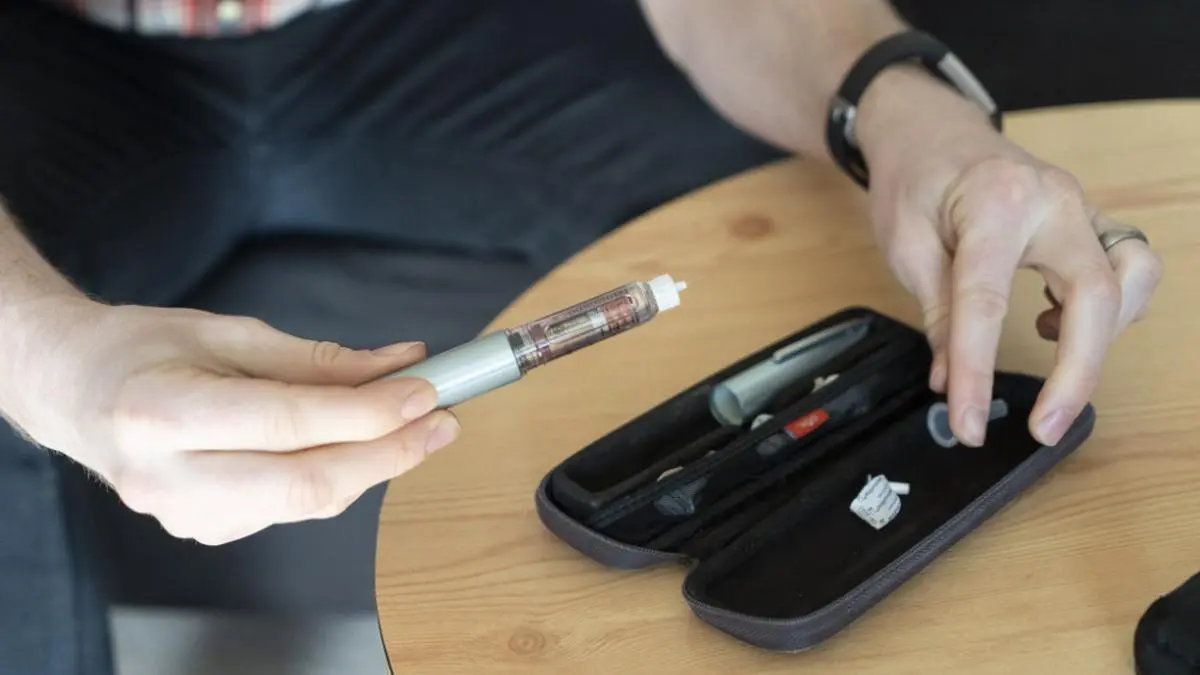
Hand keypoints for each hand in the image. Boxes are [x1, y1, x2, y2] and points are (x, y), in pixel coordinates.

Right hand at [5, 300, 457, 544]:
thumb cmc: (146, 351)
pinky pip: (291, 507)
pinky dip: (335, 475)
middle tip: (442, 422)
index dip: (369, 411)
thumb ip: (317, 359)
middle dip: (389, 453)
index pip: (291, 422)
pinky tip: (357, 445)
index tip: (425, 390)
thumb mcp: (228, 333)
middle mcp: (168, 477)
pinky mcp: (205, 530)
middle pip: (306, 482)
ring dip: (372, 465)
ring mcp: (185, 516)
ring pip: (307, 501)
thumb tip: (400, 365)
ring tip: (416, 426)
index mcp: (163, 413)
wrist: (77, 393)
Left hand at [856, 68, 1162, 446]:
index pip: (988, 302)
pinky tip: (1053, 322)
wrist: (931, 127)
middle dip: (1078, 371)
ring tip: (1047, 347)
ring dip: (1104, 333)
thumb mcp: (905, 244)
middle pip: (1097, 292)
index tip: (967, 423)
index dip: (977, 372)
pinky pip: (1127, 270)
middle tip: (1046, 427)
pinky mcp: (1089, 222)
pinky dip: (1107, 310)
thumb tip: (952, 383)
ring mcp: (1081, 208)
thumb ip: (936, 314)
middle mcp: (1055, 201)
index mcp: (996, 202)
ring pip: (1133, 277)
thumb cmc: (914, 177)